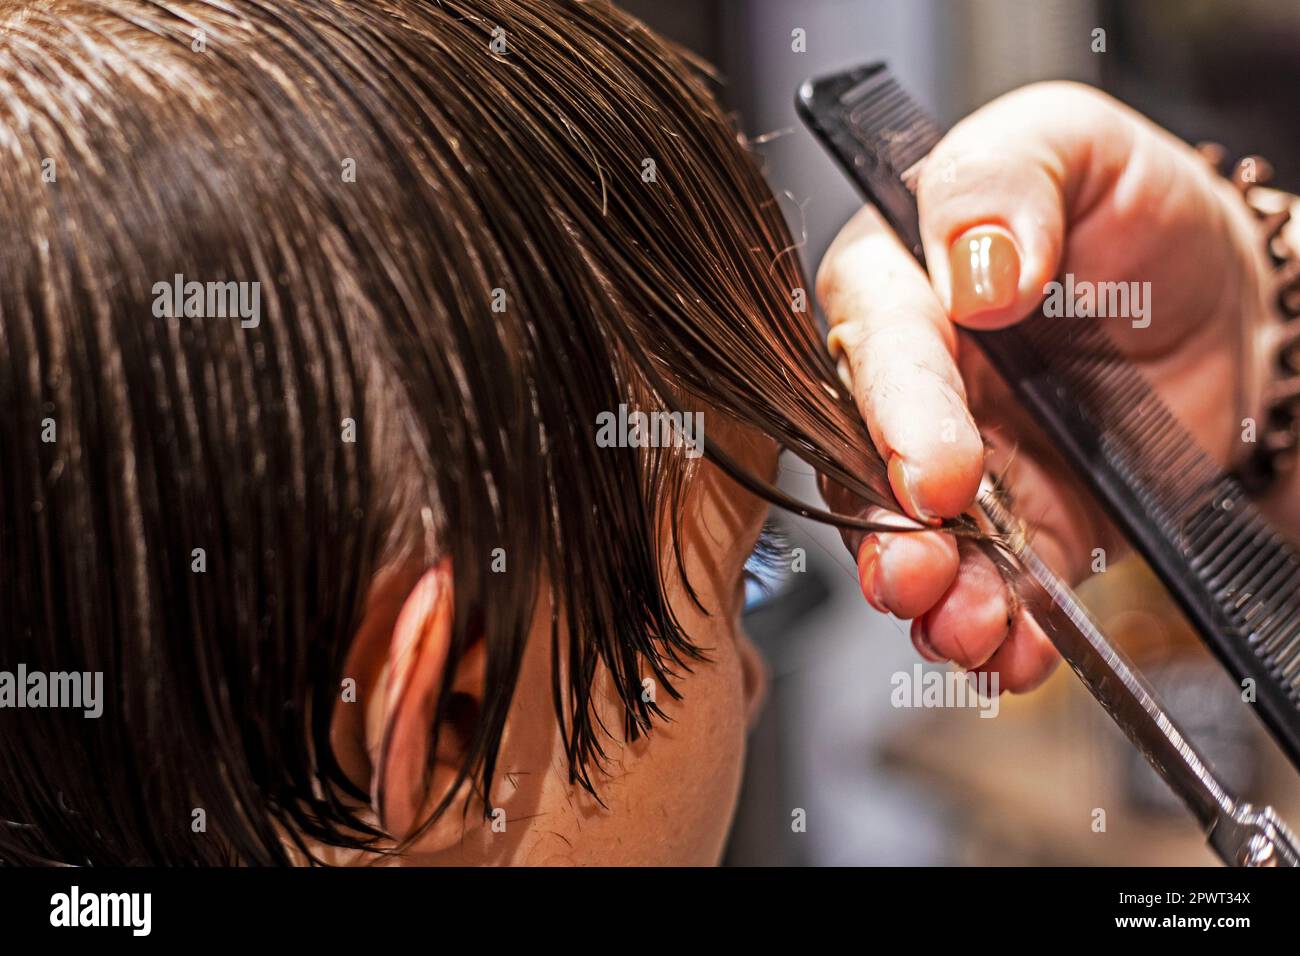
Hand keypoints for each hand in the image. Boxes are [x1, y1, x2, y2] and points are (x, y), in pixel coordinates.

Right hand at [815, 81, 1279, 691]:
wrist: (1226, 303)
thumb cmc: (1134, 210)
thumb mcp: (1074, 144)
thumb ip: (1006, 176)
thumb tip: (978, 273)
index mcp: (900, 282)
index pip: (874, 344)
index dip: (898, 414)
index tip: (937, 473)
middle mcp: (913, 383)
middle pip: (867, 464)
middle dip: (890, 534)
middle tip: (920, 578)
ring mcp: (962, 464)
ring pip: (919, 542)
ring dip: (938, 598)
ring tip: (971, 629)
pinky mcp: (1017, 526)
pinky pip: (997, 587)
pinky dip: (1003, 632)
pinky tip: (1015, 653)